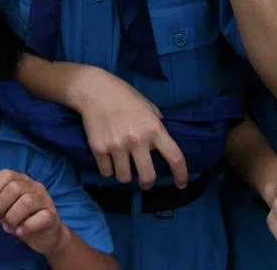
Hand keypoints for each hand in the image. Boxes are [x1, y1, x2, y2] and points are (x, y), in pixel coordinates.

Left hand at [0, 171, 67, 255]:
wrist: (45, 236)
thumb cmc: (22, 219)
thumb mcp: (3, 209)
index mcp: (22, 180)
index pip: (6, 175)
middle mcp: (34, 186)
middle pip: (14, 188)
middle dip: (0, 205)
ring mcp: (45, 200)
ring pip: (27, 202)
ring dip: (12, 217)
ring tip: (8, 227)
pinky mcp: (51, 216)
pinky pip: (40, 217)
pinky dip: (26, 226)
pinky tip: (19, 231)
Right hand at [76, 68, 187, 188]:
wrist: (95, 91)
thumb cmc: (125, 97)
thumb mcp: (148, 107)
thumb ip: (157, 125)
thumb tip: (164, 143)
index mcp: (154, 129)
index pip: (175, 157)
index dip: (181, 175)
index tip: (181, 184)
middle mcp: (137, 140)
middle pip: (148, 177)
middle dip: (147, 183)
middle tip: (144, 182)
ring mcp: (117, 146)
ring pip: (124, 178)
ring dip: (125, 175)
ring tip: (123, 166)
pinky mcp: (99, 149)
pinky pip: (106, 172)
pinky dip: (108, 169)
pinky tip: (109, 160)